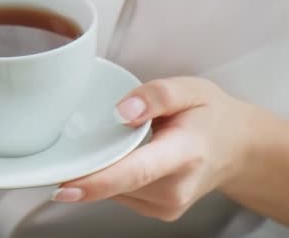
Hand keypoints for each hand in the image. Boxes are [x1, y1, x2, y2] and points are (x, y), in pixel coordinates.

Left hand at [52, 77, 253, 221]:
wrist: (236, 148)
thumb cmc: (210, 116)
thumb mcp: (190, 89)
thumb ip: (157, 95)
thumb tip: (122, 112)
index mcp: (184, 153)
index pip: (136, 171)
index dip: (97, 181)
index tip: (64, 186)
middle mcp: (176, 187)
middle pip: (117, 183)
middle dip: (85, 170)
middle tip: (65, 150)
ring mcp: (168, 205)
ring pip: (114, 191)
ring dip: (99, 171)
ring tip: (112, 143)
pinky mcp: (158, 211)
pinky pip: (120, 194)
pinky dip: (110, 176)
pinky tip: (121, 158)